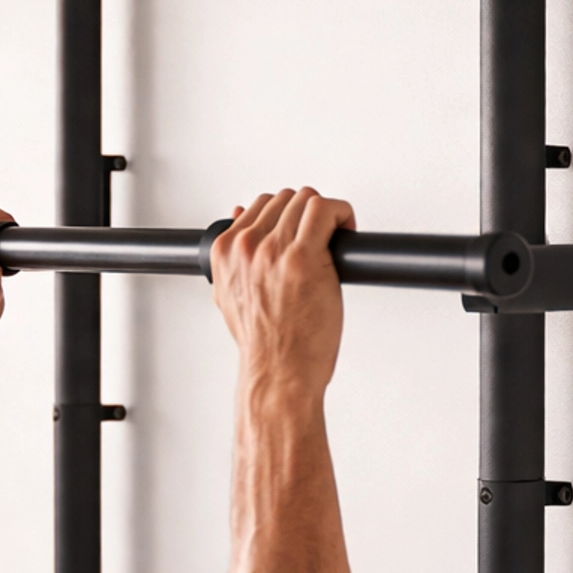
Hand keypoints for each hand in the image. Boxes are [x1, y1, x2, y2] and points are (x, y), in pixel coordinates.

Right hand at [211, 188, 353, 402]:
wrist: (278, 373)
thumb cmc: (263, 343)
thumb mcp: (231, 295)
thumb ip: (232, 256)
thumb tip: (237, 215)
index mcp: (226, 252)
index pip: (260, 205)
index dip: (286, 217)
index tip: (301, 233)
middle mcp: (246, 247)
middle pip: (285, 199)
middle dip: (307, 214)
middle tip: (322, 238)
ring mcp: (274, 251)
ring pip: (306, 200)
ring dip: (326, 215)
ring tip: (335, 238)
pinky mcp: (304, 257)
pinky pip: (325, 211)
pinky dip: (342, 215)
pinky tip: (346, 233)